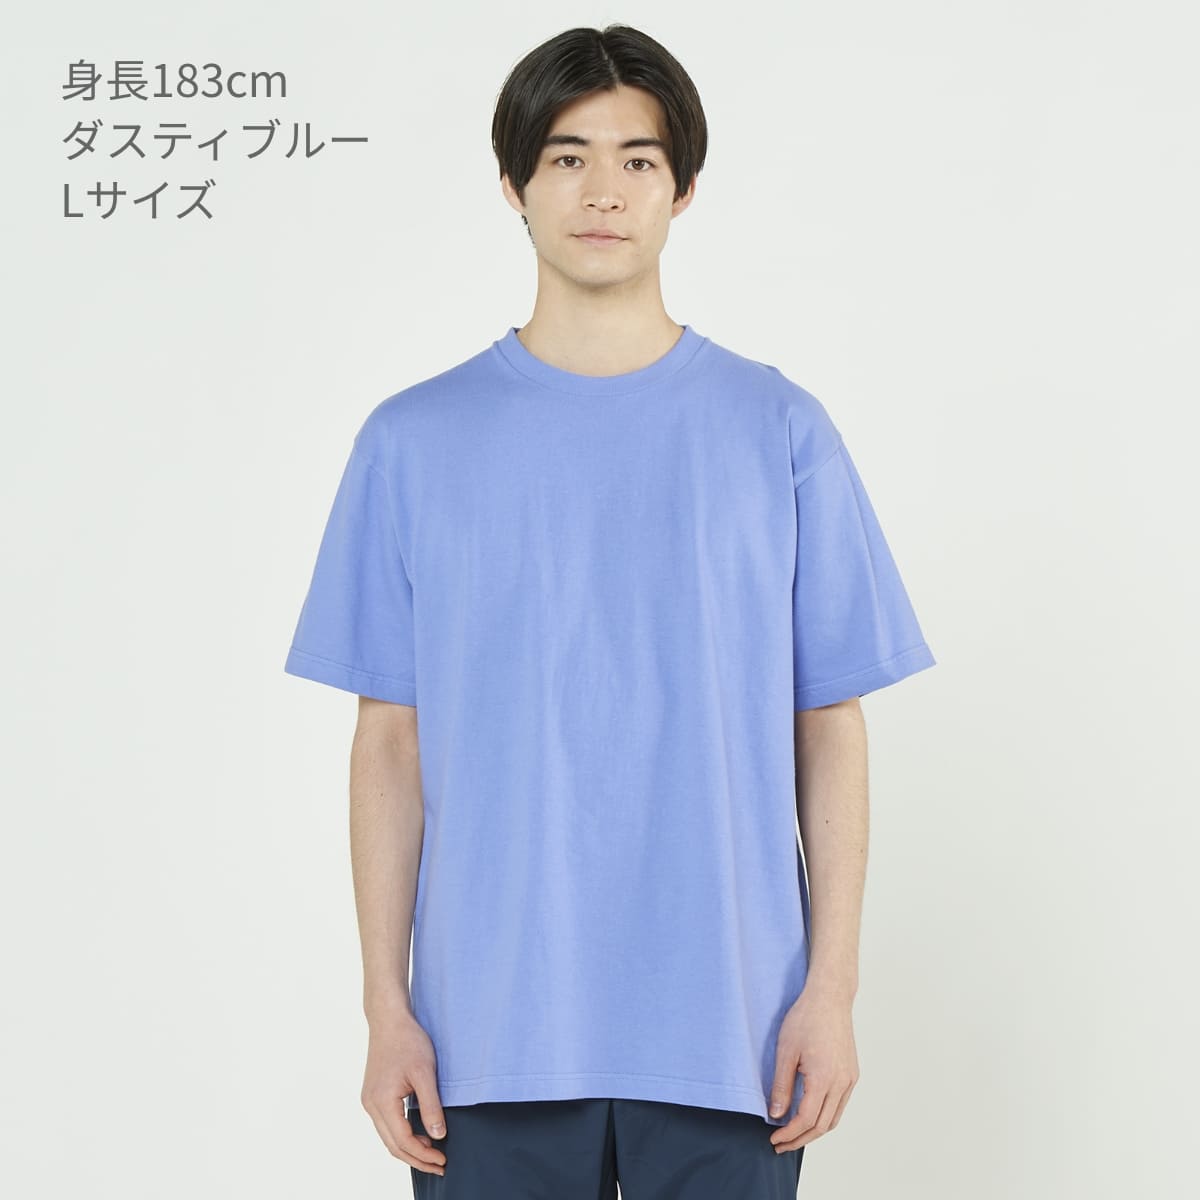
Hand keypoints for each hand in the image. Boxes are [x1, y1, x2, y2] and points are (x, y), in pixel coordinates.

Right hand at [360, 1011, 448, 1176]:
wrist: (389, 1019)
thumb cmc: (408, 1041)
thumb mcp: (425, 1072)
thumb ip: (431, 1106)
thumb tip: (438, 1136)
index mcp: (382, 1102)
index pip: (403, 1141)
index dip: (424, 1154)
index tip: (443, 1160)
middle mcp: (371, 1105)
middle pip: (392, 1145)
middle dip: (416, 1159)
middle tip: (440, 1166)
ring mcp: (369, 1100)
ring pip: (388, 1137)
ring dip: (409, 1148)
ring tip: (432, 1153)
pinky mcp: (373, 1094)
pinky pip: (387, 1124)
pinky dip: (402, 1134)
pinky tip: (419, 1134)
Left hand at [767, 980, 859, 1152]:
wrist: (829, 998)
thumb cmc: (805, 1019)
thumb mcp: (785, 1051)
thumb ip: (781, 1085)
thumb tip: (776, 1115)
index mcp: (823, 1078)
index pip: (806, 1119)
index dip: (789, 1133)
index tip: (774, 1139)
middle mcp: (841, 1083)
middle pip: (821, 1125)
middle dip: (800, 1139)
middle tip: (781, 1144)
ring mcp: (849, 1079)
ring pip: (833, 1118)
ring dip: (814, 1131)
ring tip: (794, 1135)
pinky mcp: (852, 1073)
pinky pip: (840, 1105)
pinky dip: (825, 1117)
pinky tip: (810, 1115)